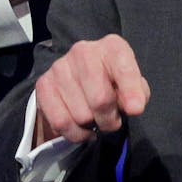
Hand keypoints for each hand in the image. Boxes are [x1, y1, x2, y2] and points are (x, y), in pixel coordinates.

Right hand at [33, 34, 149, 147]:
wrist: (79, 75)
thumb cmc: (112, 81)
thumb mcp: (133, 84)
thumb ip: (138, 94)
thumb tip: (132, 107)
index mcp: (111, 47)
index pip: (123, 68)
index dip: (130, 91)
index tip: (135, 110)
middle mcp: (83, 52)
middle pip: (100, 99)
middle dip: (109, 120)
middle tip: (111, 121)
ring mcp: (60, 67)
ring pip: (81, 115)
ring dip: (91, 126)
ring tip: (94, 118)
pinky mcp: (43, 84)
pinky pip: (60, 122)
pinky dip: (75, 133)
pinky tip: (81, 128)